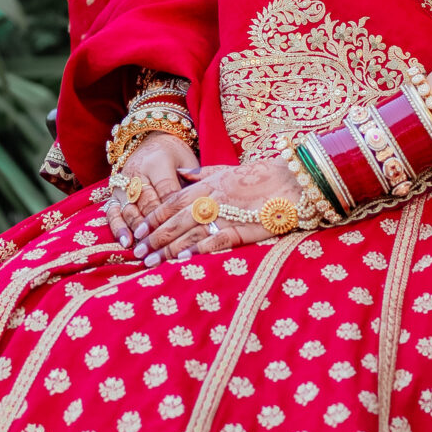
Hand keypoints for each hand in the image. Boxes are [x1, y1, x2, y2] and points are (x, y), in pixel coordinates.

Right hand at [105, 134, 199, 253]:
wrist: (150, 138)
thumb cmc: (175, 155)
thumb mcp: (187, 162)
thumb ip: (192, 182)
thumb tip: (202, 208)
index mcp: (158, 162)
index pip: (167, 191)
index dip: (175, 212)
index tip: (183, 231)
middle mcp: (137, 173)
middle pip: (147, 203)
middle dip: (156, 226)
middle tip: (165, 246)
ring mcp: (123, 183)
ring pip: (129, 209)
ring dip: (137, 229)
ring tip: (145, 247)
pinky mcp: (114, 192)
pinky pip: (112, 211)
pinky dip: (118, 227)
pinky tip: (126, 241)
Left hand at [141, 155, 304, 260]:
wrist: (294, 180)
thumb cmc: (263, 175)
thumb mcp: (229, 168)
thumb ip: (203, 172)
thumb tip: (182, 173)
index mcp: (207, 185)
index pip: (171, 202)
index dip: (153, 218)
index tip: (139, 232)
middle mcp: (211, 200)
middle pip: (174, 221)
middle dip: (153, 238)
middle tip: (137, 253)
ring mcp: (225, 215)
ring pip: (189, 234)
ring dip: (168, 249)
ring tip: (151, 262)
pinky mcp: (242, 229)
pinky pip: (215, 242)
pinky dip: (198, 251)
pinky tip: (183, 261)